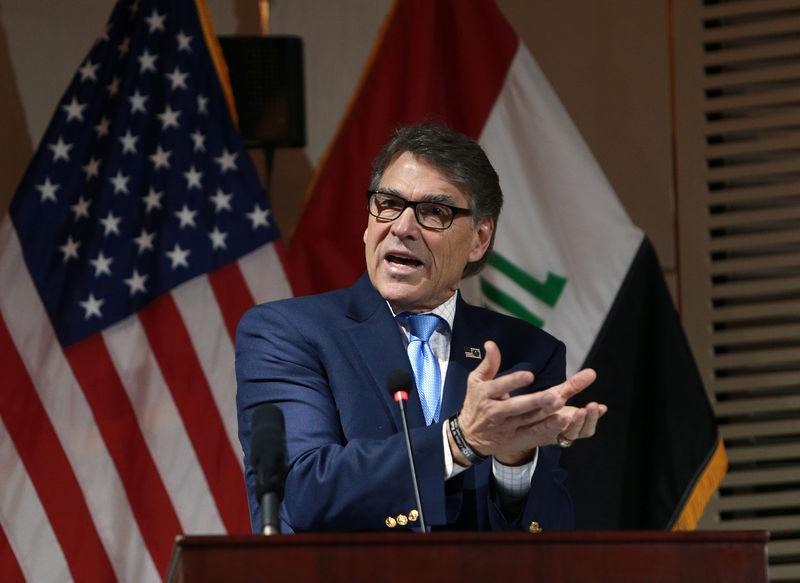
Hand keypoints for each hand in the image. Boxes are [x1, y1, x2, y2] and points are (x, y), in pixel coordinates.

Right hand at [451, 341, 605, 465]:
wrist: (469, 436)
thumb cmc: (476, 402)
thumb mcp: (476, 381)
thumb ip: (488, 363)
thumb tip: (491, 344)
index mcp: (485, 394)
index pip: (500, 387)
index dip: (514, 381)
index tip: (530, 375)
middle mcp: (495, 412)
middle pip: (517, 406)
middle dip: (535, 401)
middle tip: (553, 395)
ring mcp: (506, 427)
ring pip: (528, 420)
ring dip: (546, 413)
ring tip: (561, 404)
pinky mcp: (515, 439)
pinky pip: (533, 433)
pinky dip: (547, 428)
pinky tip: (562, 420)